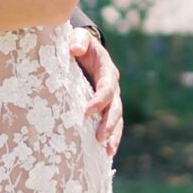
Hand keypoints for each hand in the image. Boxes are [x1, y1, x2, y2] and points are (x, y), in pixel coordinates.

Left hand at [71, 28, 123, 157]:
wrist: (80, 49)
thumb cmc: (77, 44)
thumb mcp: (78, 37)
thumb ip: (78, 40)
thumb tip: (75, 48)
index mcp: (107, 71)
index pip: (107, 88)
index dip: (99, 100)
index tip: (86, 112)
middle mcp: (112, 87)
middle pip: (115, 108)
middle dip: (109, 124)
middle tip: (100, 138)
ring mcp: (111, 100)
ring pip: (116, 120)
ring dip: (113, 136)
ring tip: (107, 152)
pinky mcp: (104, 109)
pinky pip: (110, 126)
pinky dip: (109, 138)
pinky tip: (105, 154)